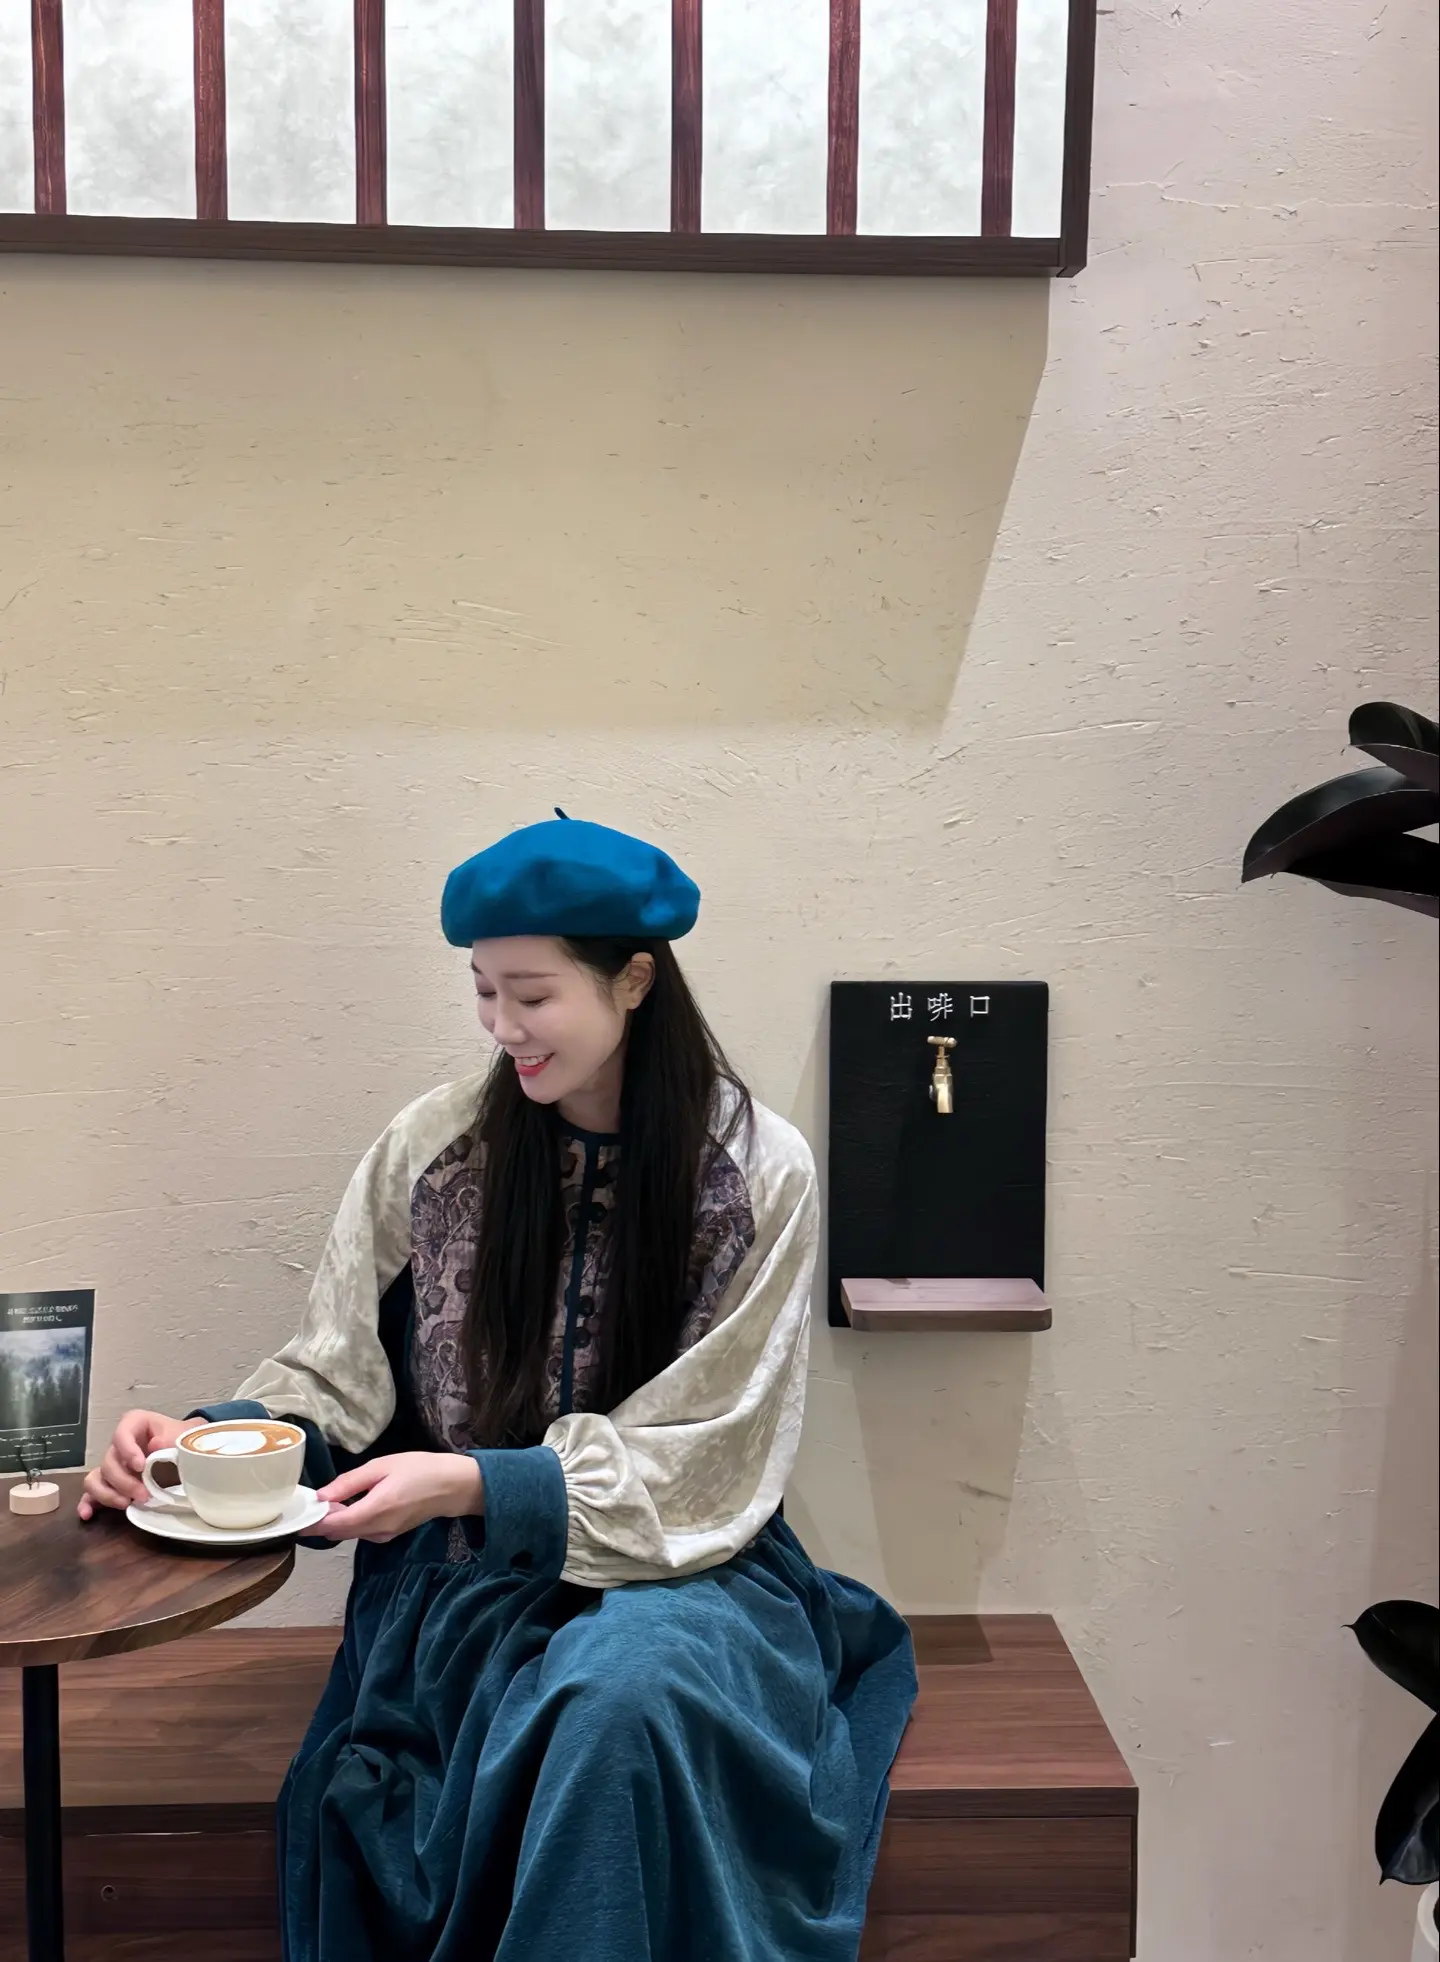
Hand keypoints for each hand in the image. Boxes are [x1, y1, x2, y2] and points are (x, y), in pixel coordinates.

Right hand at [77, 1410, 192, 1519]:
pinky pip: (92, 1492)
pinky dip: (87, 1503)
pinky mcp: (110, 1482)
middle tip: (143, 1495)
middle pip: (108, 1462)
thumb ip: (170, 1439)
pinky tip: (88, 1514)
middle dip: (124, 1482)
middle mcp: (119, 1444)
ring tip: (126, 1504)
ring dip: (108, 1494)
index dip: (127, 1451)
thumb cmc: (179, 1438)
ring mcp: (113, 1464)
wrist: (184, 1449)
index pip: (121, 1435)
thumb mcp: (181, 1434)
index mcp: (134, 1424)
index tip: (141, 1466)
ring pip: (95, 1479)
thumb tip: (155, 1444)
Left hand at [309, 1452, 484, 1543]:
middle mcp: (376, 1530)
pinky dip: (350, 1522)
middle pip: (337, 1533)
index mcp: (373, 1510)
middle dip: (321, 1520)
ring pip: (348, 1533)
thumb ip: (349, 1482)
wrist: (453, 1486)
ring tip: (332, 1499)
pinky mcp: (389, 1535)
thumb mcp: (382, 1467)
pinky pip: (361, 1531)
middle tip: (313, 1500)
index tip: (298, 1511)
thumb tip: (321, 1496)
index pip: (331, 1526)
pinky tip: (352, 1505)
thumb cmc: (419, 1470)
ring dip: (336, 1521)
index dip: (311, 1521)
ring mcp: (384, 1535)